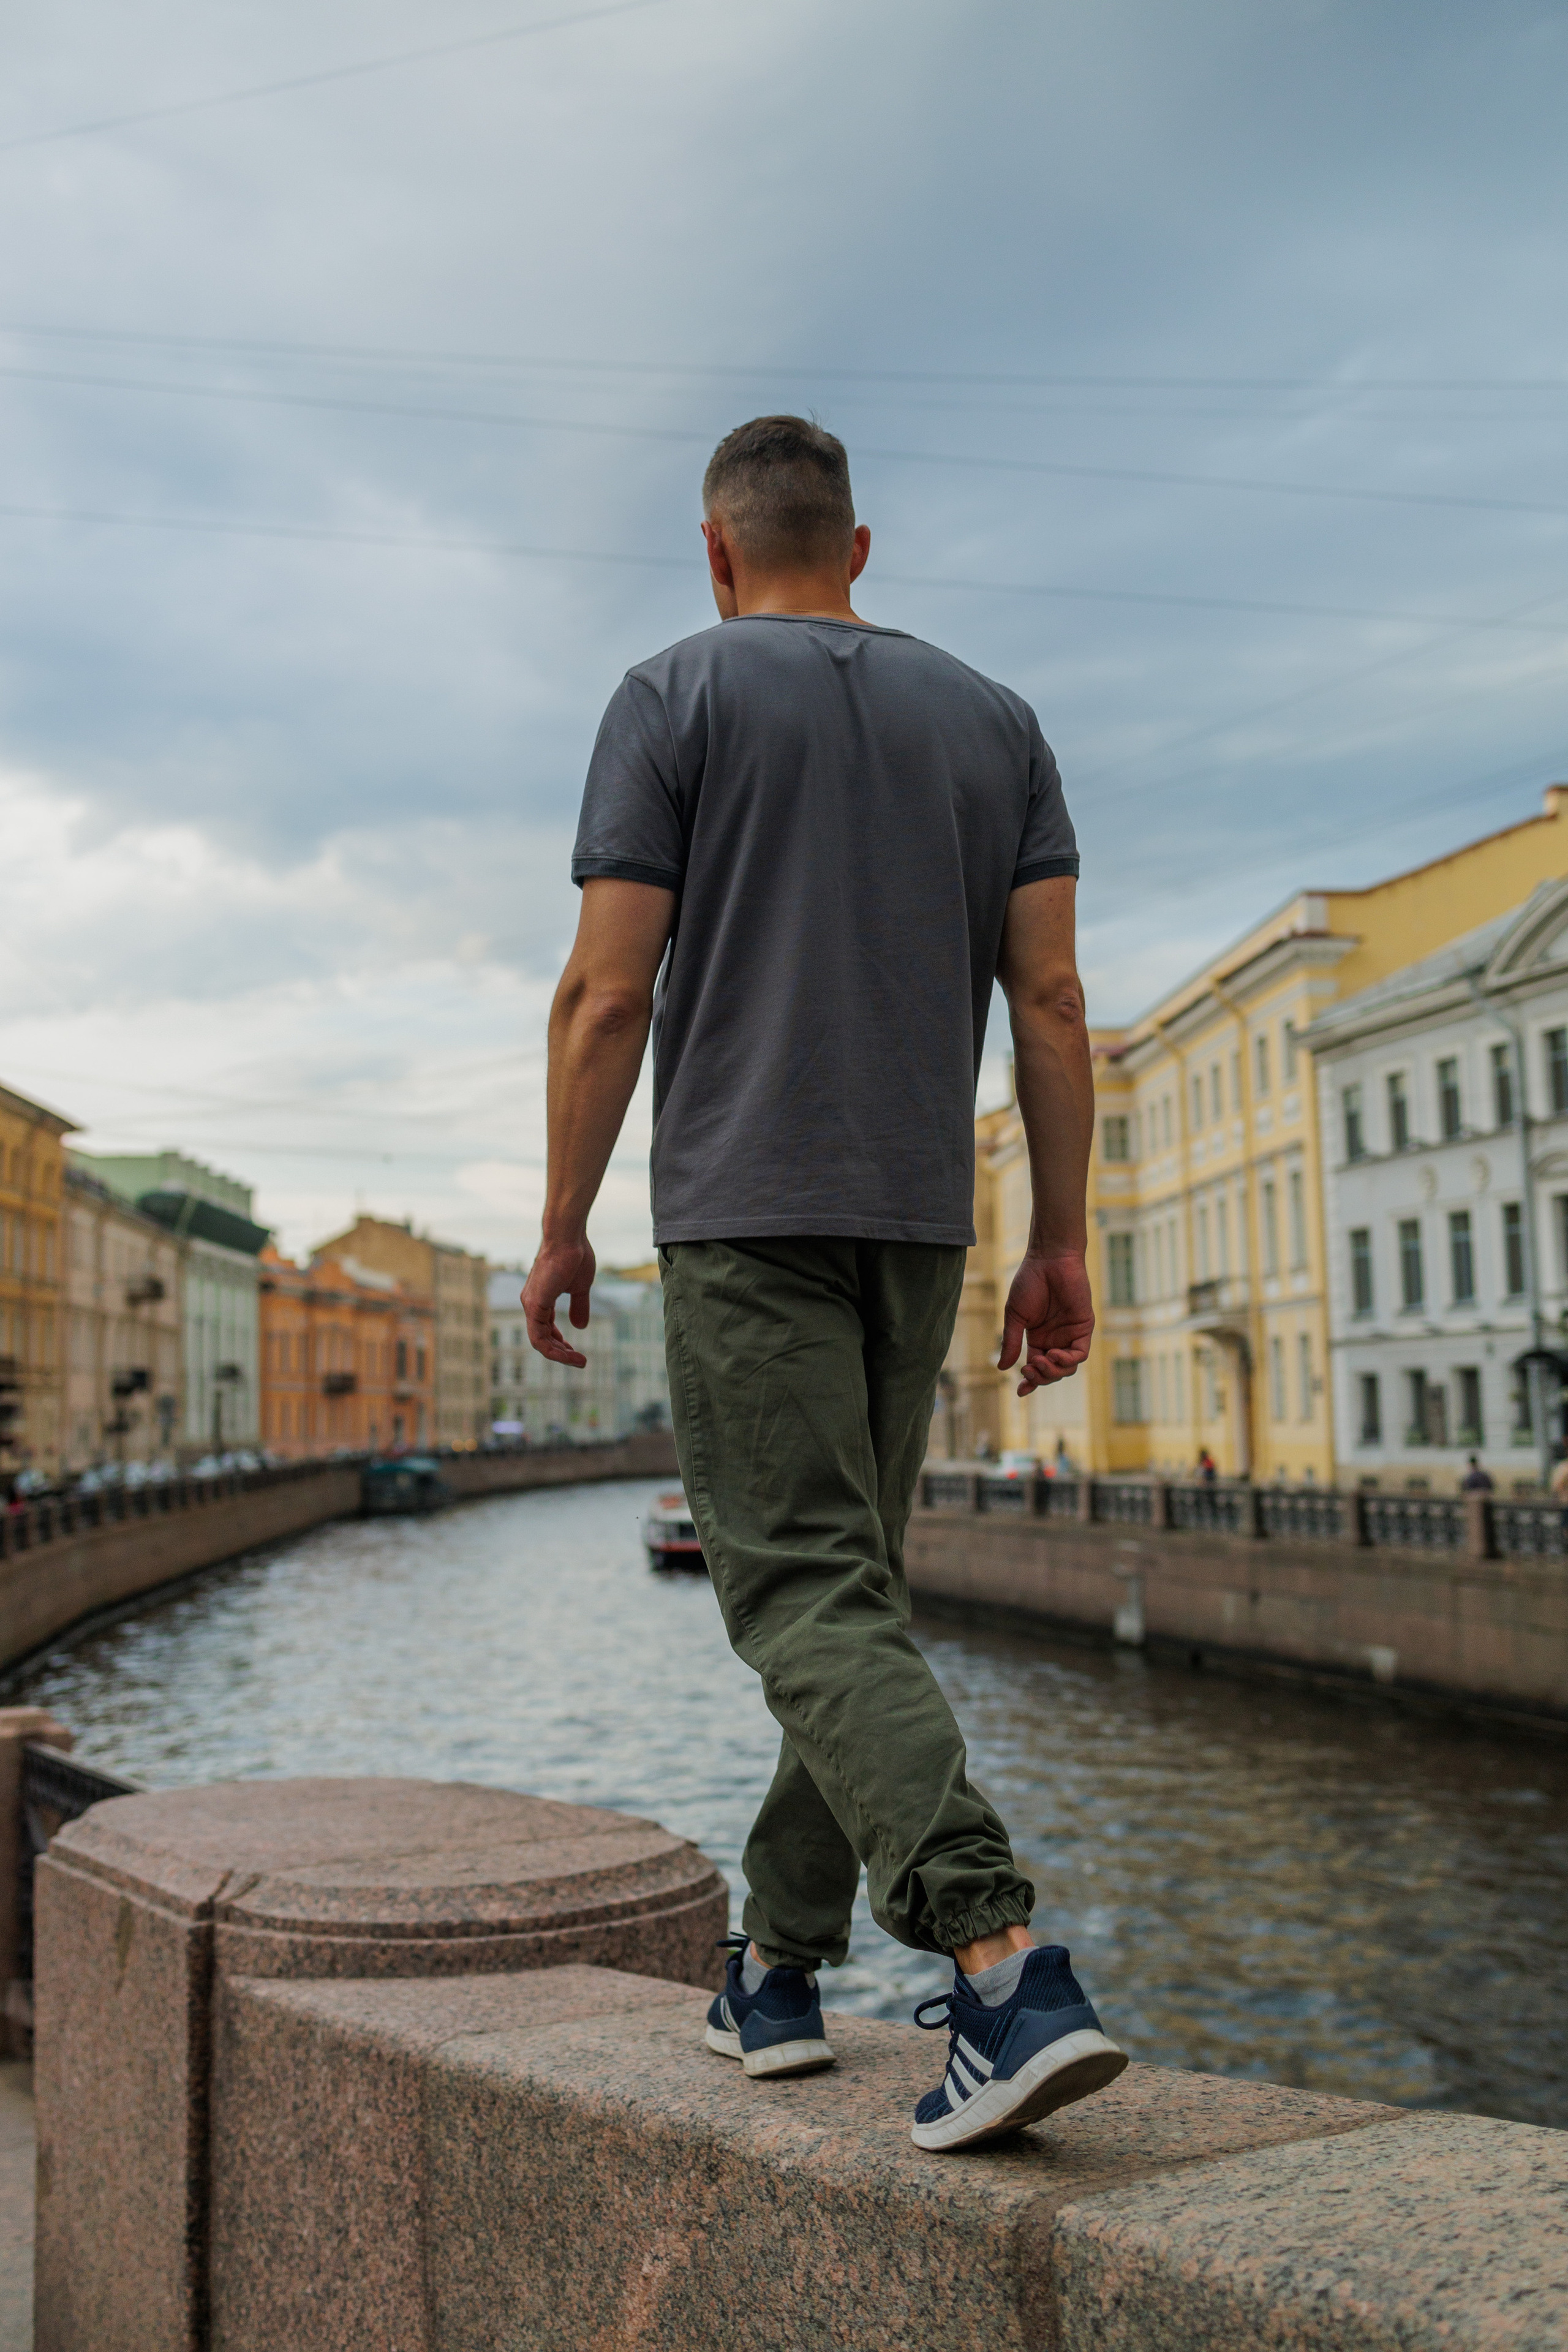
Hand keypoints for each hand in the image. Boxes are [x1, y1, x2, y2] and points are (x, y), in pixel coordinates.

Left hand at [522, 1235, 596, 1366]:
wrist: (567, 1237)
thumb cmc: (574, 1256)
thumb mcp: (580, 1287)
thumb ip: (579, 1306)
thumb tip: (580, 1326)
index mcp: (540, 1299)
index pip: (545, 1330)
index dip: (560, 1344)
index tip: (576, 1352)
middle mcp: (531, 1304)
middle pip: (542, 1339)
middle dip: (561, 1353)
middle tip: (579, 1361)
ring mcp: (531, 1305)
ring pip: (539, 1342)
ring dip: (559, 1355)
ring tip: (579, 1361)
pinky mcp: (534, 1305)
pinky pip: (539, 1338)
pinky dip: (554, 1350)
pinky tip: (569, 1354)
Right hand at [998, 1249, 1093, 1395]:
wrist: (1048, 1260)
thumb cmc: (1029, 1283)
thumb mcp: (1015, 1316)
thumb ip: (1011, 1342)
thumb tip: (1002, 1368)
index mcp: (1038, 1338)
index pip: (1035, 1367)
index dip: (1030, 1382)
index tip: (1020, 1392)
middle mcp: (1055, 1339)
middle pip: (1052, 1372)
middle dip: (1040, 1377)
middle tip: (1028, 1369)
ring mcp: (1070, 1335)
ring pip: (1067, 1368)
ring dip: (1053, 1372)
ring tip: (1040, 1361)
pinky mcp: (1083, 1327)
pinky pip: (1080, 1354)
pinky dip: (1067, 1360)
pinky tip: (1054, 1355)